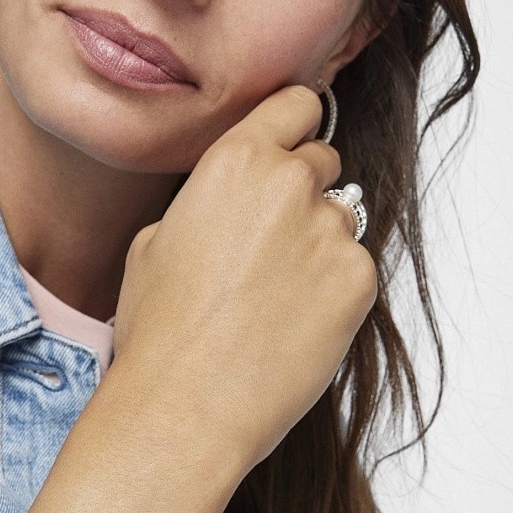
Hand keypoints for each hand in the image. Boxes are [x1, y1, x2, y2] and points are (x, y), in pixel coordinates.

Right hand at [111, 84, 376, 471]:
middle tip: (268, 251)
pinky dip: (332, 291)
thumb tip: (230, 205)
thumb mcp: (153, 245)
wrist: (187, 407)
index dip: (291, 129)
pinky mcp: (359, 284)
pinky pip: (354, 270)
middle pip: (322, 164)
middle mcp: (292, 184)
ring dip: (317, 246)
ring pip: (340, 222)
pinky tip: (292, 325)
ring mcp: (332, 234)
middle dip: (300, 195)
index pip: (294, 106)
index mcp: (236, 162)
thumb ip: (206, 203)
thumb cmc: (159, 333)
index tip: (288, 150)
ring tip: (274, 300)